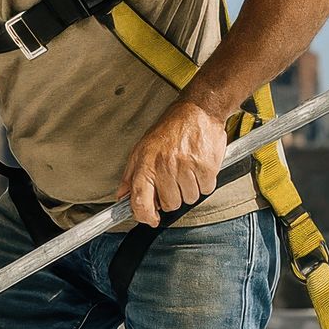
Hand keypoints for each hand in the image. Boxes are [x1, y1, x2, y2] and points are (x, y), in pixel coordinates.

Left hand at [117, 98, 226, 226]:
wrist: (198, 110)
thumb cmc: (171, 128)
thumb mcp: (142, 148)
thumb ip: (131, 175)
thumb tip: (122, 196)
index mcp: (146, 163)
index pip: (139, 201)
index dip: (144, 216)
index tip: (151, 218)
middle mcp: (164, 166)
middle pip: (170, 205)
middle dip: (173, 197)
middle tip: (175, 179)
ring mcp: (186, 167)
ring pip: (189, 199)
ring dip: (190, 189)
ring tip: (188, 170)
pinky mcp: (206, 166)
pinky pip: (206, 189)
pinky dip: (205, 182)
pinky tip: (199, 167)